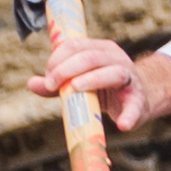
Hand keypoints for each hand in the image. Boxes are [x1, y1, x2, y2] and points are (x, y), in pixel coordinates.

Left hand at [38, 34, 170, 133]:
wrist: (140, 97)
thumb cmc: (104, 88)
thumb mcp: (79, 82)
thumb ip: (57, 83)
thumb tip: (31, 84)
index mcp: (101, 49)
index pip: (75, 46)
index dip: (57, 59)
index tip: (47, 77)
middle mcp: (116, 58)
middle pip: (90, 57)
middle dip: (67, 69)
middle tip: (52, 85)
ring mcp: (129, 77)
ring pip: (113, 72)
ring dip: (91, 80)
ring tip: (74, 89)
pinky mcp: (138, 99)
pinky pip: (134, 106)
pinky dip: (129, 115)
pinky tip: (122, 125)